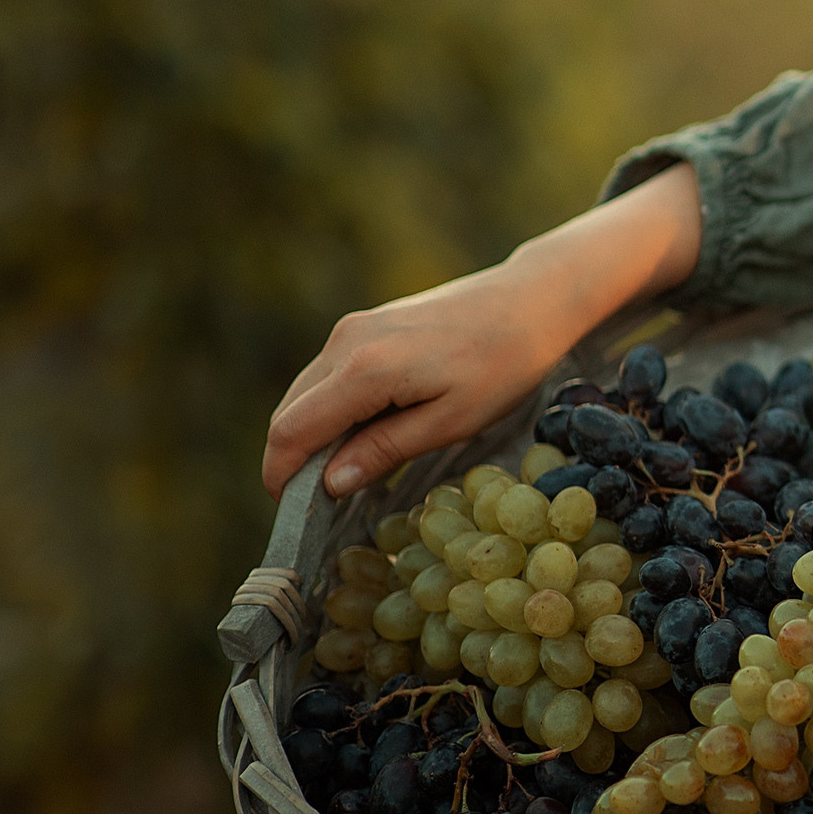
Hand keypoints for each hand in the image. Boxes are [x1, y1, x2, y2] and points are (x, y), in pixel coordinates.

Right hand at [261, 163, 703, 499]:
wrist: (531, 299)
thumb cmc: (503, 365)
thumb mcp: (452, 421)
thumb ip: (385, 450)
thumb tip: (330, 484)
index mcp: (363, 369)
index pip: (291, 430)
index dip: (281, 475)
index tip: (292, 513)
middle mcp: (345, 342)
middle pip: (290, 412)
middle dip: (294, 459)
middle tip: (322, 503)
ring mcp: (353, 328)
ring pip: (306, 392)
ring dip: (313, 434)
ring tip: (349, 470)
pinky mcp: (365, 322)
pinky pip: (328, 374)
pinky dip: (331, 408)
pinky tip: (366, 431)